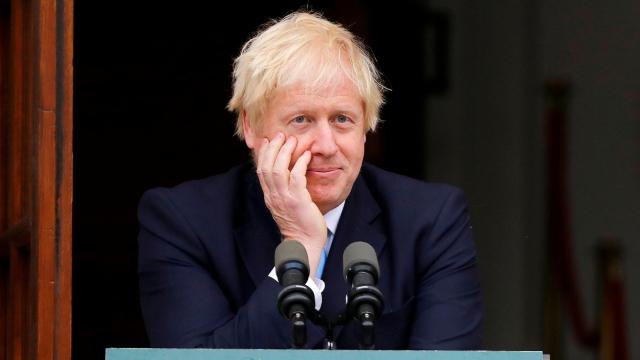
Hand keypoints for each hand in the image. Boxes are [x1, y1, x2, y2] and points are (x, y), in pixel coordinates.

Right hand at [256, 132, 326, 275]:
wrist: (304, 243)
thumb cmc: (299, 223)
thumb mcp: (286, 204)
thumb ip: (283, 189)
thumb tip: (286, 172)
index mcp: (269, 196)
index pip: (261, 170)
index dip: (263, 153)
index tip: (268, 140)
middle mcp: (274, 196)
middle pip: (267, 167)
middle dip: (272, 148)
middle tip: (280, 135)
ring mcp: (285, 199)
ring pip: (278, 170)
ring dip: (285, 153)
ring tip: (292, 141)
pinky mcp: (298, 201)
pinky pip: (296, 178)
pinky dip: (300, 164)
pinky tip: (306, 156)